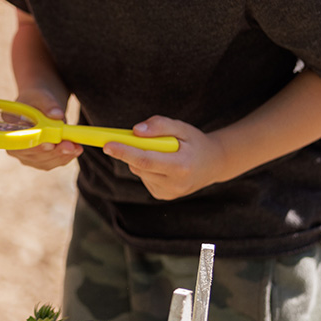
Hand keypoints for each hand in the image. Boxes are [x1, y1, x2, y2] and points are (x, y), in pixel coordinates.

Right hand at [5, 88, 80, 171]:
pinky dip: (66, 157)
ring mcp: (28, 156)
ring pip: (46, 162)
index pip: (20, 143)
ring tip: (77, 146)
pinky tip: (76, 149)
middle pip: (34, 156)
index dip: (34, 146)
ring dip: (63, 155)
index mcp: (8, 131)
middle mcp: (15, 147)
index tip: (50, 144)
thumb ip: (48, 105)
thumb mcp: (40, 96)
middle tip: (70, 145)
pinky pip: (54, 162)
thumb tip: (57, 114)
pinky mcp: (41, 160)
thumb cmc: (36, 99)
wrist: (41, 105)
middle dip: (54, 152)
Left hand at [102, 116, 225, 199]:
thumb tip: (135, 131)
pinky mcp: (162, 196)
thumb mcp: (181, 127)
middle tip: (125, 138)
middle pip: (139, 166)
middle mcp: (175, 184)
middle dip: (128, 151)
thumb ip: (159, 125)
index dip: (125, 151)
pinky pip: (144, 177)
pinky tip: (162, 164)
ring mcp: (168, 193)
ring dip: (140, 158)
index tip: (107, 144)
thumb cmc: (195, 142)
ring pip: (139, 171)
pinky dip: (146, 167)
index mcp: (181, 166)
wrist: (213, 164)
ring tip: (160, 152)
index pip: (146, 160)